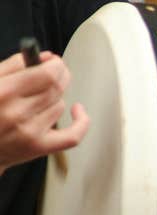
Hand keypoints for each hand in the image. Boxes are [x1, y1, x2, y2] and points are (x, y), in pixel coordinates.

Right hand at [0, 51, 88, 172]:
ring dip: (54, 100)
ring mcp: (29, 133)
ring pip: (60, 106)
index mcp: (3, 92)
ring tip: (37, 100)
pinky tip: (77, 110)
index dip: (56, 65)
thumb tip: (45, 57)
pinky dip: (81, 122)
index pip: (48, 75)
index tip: (54, 62)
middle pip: (56, 89)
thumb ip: (14, 65)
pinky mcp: (38, 148)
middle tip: (55, 72)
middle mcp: (17, 113)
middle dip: (60, 77)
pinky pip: (73, 136)